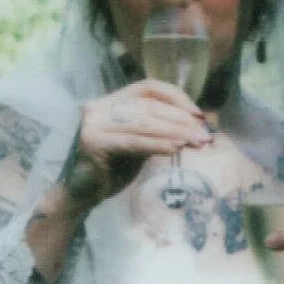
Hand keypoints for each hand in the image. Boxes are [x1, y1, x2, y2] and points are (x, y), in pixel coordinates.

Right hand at [68, 82, 211, 204]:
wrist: (79, 195)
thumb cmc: (110, 171)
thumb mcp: (137, 144)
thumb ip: (157, 131)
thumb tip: (195, 126)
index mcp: (110, 102)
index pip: (148, 88)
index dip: (176, 97)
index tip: (198, 114)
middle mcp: (99, 107)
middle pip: (149, 106)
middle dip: (181, 120)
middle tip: (203, 135)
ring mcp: (94, 124)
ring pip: (143, 122)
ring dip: (174, 132)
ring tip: (195, 142)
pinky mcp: (94, 143)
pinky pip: (133, 141)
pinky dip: (157, 144)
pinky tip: (175, 149)